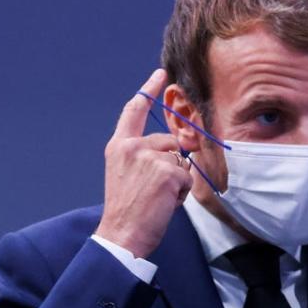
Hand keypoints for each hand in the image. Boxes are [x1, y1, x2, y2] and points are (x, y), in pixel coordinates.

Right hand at [95, 68, 192, 258]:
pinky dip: (181, 193)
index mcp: (119, 146)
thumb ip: (146, 156)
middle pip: (170, 142)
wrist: (122, 234)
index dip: (149, 90)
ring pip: (181, 161)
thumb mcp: (128, 174)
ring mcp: (150, 158)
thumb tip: (180, 149)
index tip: (161, 73)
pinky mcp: (167, 172)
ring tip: (157, 198)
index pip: (135, 110)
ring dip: (177, 181)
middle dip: (172, 164)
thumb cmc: (127, 210)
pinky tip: (164, 203)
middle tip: (153, 191)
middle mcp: (132, 147)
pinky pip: (187, 178)